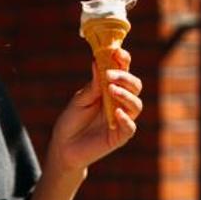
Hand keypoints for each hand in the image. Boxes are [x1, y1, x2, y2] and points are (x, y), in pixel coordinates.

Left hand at [47, 48, 142, 172]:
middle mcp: (120, 103)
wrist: (63, 147)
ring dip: (126, 95)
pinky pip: (130, 127)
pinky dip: (125, 119)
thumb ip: (92, 85)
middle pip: (135, 86)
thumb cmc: (71, 121)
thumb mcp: (79, 100)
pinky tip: (116, 113)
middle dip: (125, 78)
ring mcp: (122, 119)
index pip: (124, 71)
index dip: (123, 60)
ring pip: (136, 105)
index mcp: (111, 89)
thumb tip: (97, 62)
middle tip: (110, 75)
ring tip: (111, 90)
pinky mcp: (120, 136)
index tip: (116, 52)